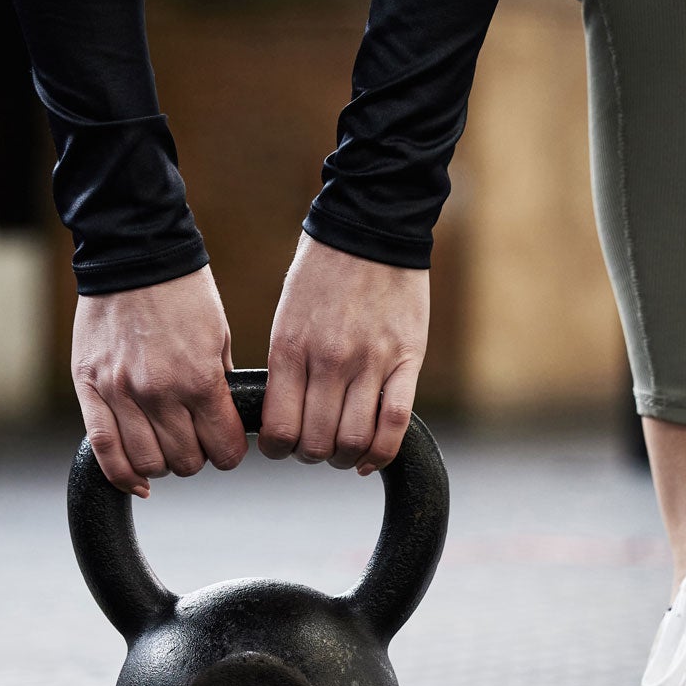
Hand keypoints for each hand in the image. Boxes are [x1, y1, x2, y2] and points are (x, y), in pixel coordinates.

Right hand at [72, 265, 248, 497]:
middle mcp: (159, 392)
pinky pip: (104, 450)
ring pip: (147, 463)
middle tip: (196, 441)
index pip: (223, 447)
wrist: (133, 255)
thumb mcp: (218, 336)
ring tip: (165, 446)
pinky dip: (122, 475)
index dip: (230, 453)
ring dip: (162, 464)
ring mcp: (120, 393)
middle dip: (197, 457)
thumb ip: (218, 383)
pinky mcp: (90, 388)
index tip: (228, 447)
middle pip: (185, 461)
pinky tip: (136, 479)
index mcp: (199, 379)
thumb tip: (224, 422)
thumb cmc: (181, 291)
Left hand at [260, 235, 428, 473]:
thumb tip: (284, 415)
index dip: (278, 450)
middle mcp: (328, 360)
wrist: (371, 226)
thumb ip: (287, 365)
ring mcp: (370, 361)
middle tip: (315, 448)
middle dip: (312, 456)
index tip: (282, 447)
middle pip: (317, 442)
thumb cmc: (323, 271)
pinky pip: (396, 422)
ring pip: (355, 440)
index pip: (278, 428)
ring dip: (346, 458)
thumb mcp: (287, 316)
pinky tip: (372, 458)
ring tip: (344, 452)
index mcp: (289, 348)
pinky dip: (383, 451)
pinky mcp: (407, 358)